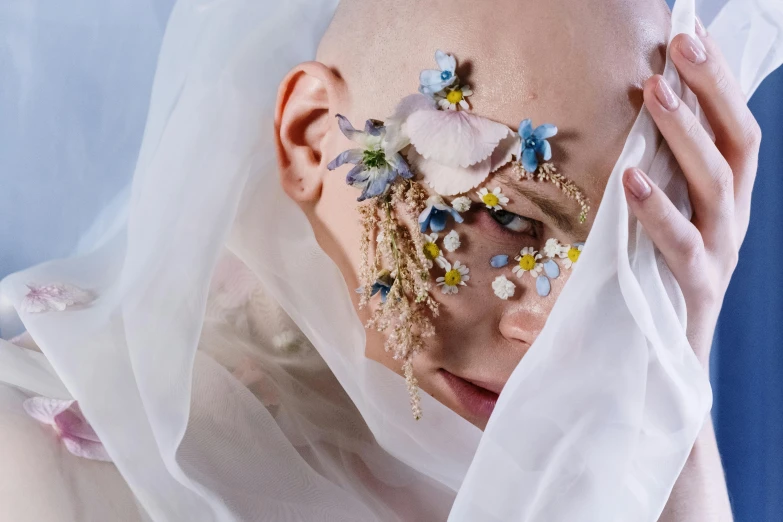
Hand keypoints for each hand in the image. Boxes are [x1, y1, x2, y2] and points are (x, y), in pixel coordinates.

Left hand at [622, 21, 760, 370]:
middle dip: (712, 89)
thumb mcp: (657, 221)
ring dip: (687, 134)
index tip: (692, 33)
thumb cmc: (652, 282)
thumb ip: (652, 178)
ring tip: (654, 92)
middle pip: (736, 143)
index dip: (720, 81)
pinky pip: (681, 244)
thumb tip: (623, 127)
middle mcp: (732, 220)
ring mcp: (720, 254)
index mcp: (724, 199)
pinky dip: (656, 209)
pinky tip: (629, 178)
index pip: (733, 128)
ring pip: (717, 183)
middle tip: (681, 43)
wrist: (664, 361)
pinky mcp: (695, 288)